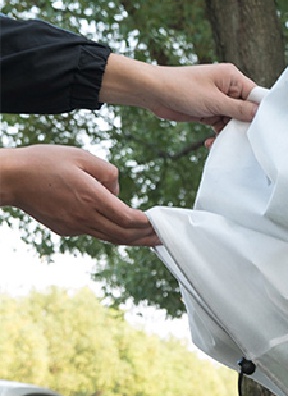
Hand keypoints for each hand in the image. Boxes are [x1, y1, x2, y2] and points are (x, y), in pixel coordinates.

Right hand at [0, 145, 158, 245]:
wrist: (10, 179)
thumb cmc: (44, 162)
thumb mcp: (81, 156)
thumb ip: (107, 172)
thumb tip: (117, 192)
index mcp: (91, 198)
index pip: (128, 219)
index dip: (146, 224)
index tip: (158, 222)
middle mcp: (84, 217)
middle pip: (123, 236)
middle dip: (146, 238)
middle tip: (163, 238)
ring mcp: (74, 226)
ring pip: (109, 238)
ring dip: (130, 239)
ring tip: (149, 238)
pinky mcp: (65, 229)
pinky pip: (93, 232)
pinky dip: (108, 231)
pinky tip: (118, 227)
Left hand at [99, 54, 259, 135]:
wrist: (153, 92)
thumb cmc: (181, 89)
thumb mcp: (214, 101)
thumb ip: (239, 109)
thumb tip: (261, 114)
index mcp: (233, 78)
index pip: (256, 96)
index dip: (260, 113)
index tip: (261, 129)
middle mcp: (228, 88)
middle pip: (247, 111)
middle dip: (242, 126)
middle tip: (239, 139)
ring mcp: (219, 100)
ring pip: (234, 121)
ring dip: (229, 133)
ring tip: (219, 140)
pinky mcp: (209, 111)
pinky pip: (222, 125)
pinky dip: (218, 135)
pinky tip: (210, 142)